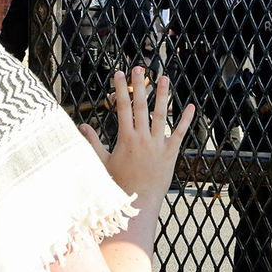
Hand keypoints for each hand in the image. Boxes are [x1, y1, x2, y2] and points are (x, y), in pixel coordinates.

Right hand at [79, 67, 194, 195]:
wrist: (137, 203)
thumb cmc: (118, 184)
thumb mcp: (102, 162)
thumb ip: (92, 142)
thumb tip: (82, 126)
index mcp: (125, 138)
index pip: (122, 107)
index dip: (120, 89)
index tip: (119, 74)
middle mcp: (142, 138)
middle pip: (141, 106)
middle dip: (139, 85)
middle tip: (139, 68)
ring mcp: (158, 144)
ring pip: (160, 115)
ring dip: (162, 95)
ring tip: (164, 78)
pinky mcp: (170, 153)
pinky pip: (179, 133)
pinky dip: (185, 120)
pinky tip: (190, 106)